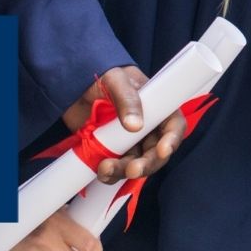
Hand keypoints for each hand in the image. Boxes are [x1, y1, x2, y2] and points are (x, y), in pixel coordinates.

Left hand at [66, 65, 187, 183]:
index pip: (174, 127)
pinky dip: (109, 174)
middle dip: (146, 164)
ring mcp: (130, 143)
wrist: (76, 87)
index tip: (163, 150)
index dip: (172, 140)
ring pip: (135, 164)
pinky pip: (116, 169)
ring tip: (105, 169)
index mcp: (158, 109)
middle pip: (156, 153)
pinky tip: (100, 171)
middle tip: (133, 169)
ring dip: (124, 171)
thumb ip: (127, 99)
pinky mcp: (113, 153)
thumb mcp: (117, 80)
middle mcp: (148, 129)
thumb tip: (135, 126)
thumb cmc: (105, 76)